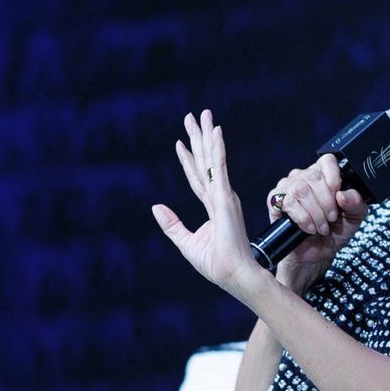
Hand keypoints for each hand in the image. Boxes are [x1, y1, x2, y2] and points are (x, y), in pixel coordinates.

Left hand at [152, 109, 265, 298]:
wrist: (233, 274)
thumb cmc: (216, 264)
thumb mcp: (186, 242)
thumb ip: (171, 224)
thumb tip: (155, 207)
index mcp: (213, 207)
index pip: (197, 178)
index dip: (189, 159)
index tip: (181, 142)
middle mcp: (220, 196)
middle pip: (206, 161)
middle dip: (199, 138)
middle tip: (193, 116)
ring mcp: (224, 195)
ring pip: (213, 159)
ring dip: (207, 135)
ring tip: (202, 115)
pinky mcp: (225, 197)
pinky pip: (219, 167)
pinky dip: (217, 148)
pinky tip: (215, 131)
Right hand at [267, 152, 367, 290]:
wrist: (315, 255)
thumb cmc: (333, 233)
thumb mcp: (354, 218)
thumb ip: (356, 203)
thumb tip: (343, 195)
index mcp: (323, 175)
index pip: (327, 160)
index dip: (334, 177)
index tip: (338, 197)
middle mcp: (303, 177)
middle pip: (314, 177)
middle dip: (326, 202)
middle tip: (331, 219)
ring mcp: (287, 187)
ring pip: (301, 190)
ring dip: (315, 213)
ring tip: (321, 227)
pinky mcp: (275, 201)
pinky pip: (288, 202)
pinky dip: (302, 218)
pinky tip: (308, 228)